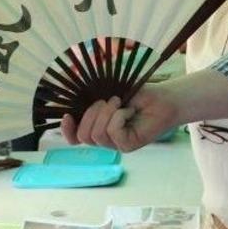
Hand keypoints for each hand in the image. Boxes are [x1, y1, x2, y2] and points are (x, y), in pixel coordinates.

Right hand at [60, 86, 175, 151]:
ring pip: (97, 135)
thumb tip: (64, 82)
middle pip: (84, 136)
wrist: (163, 97)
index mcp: (97, 126)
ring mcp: (116, 144)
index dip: (67, 130)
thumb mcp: (110, 89)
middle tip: (108, 100)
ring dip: (107, 113)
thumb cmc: (139, 93)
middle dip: (91, 114)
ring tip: (121, 103)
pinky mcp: (128, 146)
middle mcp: (105, 138)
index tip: (67, 115)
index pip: (75, 138)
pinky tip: (129, 111)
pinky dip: (118, 117)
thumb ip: (89, 92)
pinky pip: (113, 133)